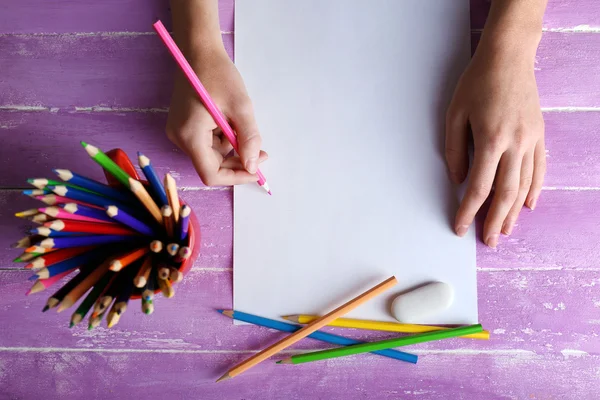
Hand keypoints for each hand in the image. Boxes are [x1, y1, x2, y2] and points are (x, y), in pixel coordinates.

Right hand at [166, 48, 267, 185]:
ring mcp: (179, 132)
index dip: (236, 177)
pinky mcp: (183, 126)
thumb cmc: (218, 74)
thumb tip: (253, 166)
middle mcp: (180, 138)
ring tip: (242, 123)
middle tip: (261, 151)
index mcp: (190, 135)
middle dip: (237, 161)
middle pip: (211, 165)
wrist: (199, 51)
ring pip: (211, 153)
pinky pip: (206, 142)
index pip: (211, 174)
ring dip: (232, 147)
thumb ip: (249, 139)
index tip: (256, 170)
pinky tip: (229, 119)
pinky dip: (223, 138)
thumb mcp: (241, 107)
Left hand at [445, 39, 545, 247]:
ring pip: (524, 185)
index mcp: (490, 140)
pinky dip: (534, 189)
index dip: (468, 211)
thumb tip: (457, 180)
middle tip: (488, 240)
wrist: (509, 57)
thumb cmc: (477, 83)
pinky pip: (539, 169)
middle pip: (505, 194)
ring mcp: (531, 140)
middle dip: (494, 221)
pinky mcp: (539, 135)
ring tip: (505, 230)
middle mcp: (515, 144)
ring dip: (514, 212)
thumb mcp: (455, 114)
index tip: (460, 227)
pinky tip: (528, 205)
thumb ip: (454, 150)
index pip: (478, 187)